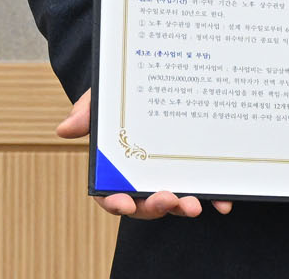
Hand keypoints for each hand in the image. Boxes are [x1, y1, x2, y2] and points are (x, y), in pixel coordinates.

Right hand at [57, 89, 233, 218]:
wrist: (154, 80)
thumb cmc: (121, 97)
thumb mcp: (102, 99)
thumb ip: (86, 113)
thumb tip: (64, 129)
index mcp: (115, 170)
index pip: (110, 194)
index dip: (115, 202)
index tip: (123, 203)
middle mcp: (142, 179)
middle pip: (144, 204)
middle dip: (155, 207)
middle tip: (167, 199)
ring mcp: (170, 177)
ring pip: (174, 202)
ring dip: (183, 208)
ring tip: (194, 205)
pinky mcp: (195, 172)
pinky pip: (204, 190)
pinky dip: (214, 199)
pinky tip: (223, 203)